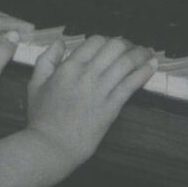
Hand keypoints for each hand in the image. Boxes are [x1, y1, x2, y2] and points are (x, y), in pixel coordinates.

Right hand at [24, 33, 156, 167]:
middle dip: (127, 44)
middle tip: (132, 48)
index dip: (106, 41)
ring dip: (141, 54)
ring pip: (127, 62)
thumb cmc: (43, 118)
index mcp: (69, 67)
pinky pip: (132, 83)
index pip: (95, 41)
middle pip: (115, 46)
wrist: (53, 145)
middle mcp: (87, 74)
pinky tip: (152, 65)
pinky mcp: (112, 106)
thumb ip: (47, 59)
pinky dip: (145, 71)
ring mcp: (101, 90)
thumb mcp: (35, 84)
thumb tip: (60, 43)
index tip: (112, 46)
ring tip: (148, 53)